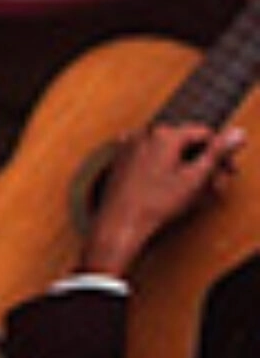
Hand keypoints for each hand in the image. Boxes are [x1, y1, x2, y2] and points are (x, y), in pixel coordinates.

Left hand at [80, 122, 243, 276]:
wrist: (121, 223)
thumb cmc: (156, 204)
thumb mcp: (195, 178)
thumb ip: (217, 153)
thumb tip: (238, 133)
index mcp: (164, 135)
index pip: (204, 134)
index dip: (220, 153)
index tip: (228, 170)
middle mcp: (143, 134)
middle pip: (185, 143)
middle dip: (203, 162)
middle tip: (214, 184)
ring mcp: (129, 146)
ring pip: (167, 151)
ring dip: (184, 167)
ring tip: (193, 191)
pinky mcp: (120, 159)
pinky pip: (150, 158)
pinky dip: (164, 168)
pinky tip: (170, 188)